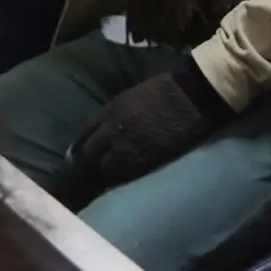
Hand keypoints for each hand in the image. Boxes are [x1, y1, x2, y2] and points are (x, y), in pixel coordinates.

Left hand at [63, 71, 217, 193]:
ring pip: (105, 169)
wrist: (195, 95)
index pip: (83, 135)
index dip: (77, 149)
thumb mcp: (133, 95)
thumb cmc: (167, 90)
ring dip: (104, 173)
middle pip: (89, 155)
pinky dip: (122, 178)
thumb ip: (114, 114)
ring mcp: (129, 147)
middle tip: (87, 174)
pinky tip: (124, 179)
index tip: (75, 158)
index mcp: (110, 110)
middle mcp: (113, 130)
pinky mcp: (146, 161)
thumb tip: (101, 132)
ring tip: (106, 180)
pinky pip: (126, 175)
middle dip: (86, 164)